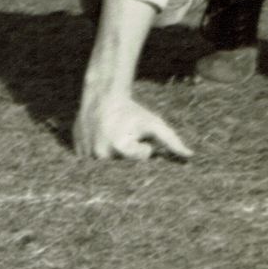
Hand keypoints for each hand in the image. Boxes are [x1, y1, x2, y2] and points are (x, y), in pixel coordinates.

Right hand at [73, 93, 191, 160]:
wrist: (103, 97)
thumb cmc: (132, 112)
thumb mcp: (153, 123)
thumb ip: (171, 140)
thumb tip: (190, 156)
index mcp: (120, 148)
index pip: (139, 162)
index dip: (143, 149)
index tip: (139, 137)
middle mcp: (101, 155)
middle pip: (122, 170)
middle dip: (127, 159)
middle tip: (126, 140)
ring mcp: (86, 156)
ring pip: (105, 170)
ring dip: (112, 159)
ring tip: (114, 140)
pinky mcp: (77, 154)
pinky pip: (90, 167)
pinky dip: (98, 160)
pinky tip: (102, 142)